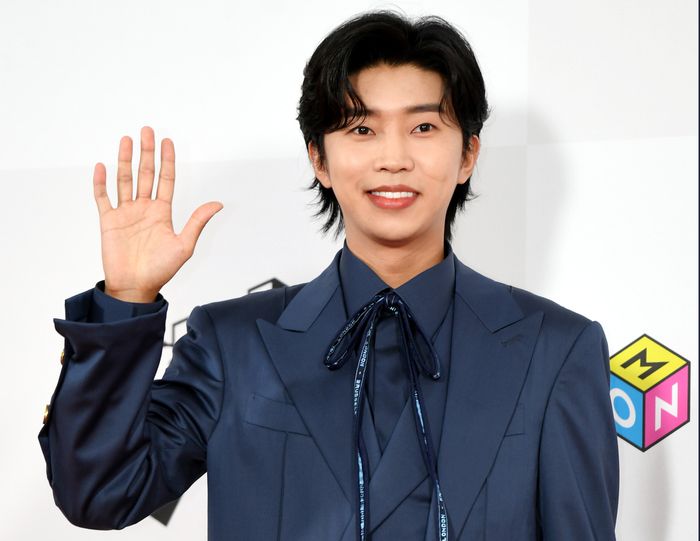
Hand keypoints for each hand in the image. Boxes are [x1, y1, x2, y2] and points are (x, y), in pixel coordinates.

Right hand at [93, 126, 222, 302]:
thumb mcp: (184, 245)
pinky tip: (102, 166)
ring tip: (126, 140)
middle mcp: (144, 208)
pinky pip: (103, 198)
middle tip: (147, 131)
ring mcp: (125, 213)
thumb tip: (218, 204)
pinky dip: (101, 182)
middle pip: (145, 173)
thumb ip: (197, 221)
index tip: (167, 141)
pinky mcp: (108, 221)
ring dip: (124, 160)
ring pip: (124, 180)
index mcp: (162, 212)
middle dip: (146, 152)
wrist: (135, 287)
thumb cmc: (161, 270)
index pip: (166, 179)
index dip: (167, 160)